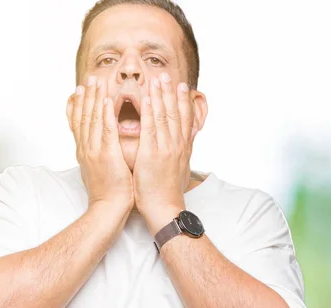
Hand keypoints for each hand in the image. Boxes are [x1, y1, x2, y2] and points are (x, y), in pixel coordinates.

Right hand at [66, 76, 134, 211]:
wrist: (109, 209)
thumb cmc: (110, 193)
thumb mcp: (100, 171)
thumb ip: (100, 156)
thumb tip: (102, 149)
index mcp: (85, 152)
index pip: (78, 124)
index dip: (78, 105)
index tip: (79, 90)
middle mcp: (86, 149)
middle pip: (83, 117)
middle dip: (86, 97)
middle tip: (88, 80)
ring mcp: (94, 151)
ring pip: (92, 119)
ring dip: (94, 99)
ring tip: (97, 82)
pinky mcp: (106, 155)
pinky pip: (105, 130)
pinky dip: (105, 114)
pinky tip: (107, 101)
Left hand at [133, 73, 197, 233]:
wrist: (165, 208)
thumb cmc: (167, 192)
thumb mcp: (178, 169)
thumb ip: (178, 154)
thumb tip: (180, 147)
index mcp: (182, 148)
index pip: (185, 119)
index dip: (183, 101)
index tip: (182, 86)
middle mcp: (177, 145)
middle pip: (176, 113)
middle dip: (171, 92)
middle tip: (167, 75)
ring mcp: (166, 148)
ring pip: (164, 116)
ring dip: (160, 95)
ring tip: (157, 79)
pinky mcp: (152, 153)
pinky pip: (150, 127)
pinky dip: (149, 111)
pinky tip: (145, 97)